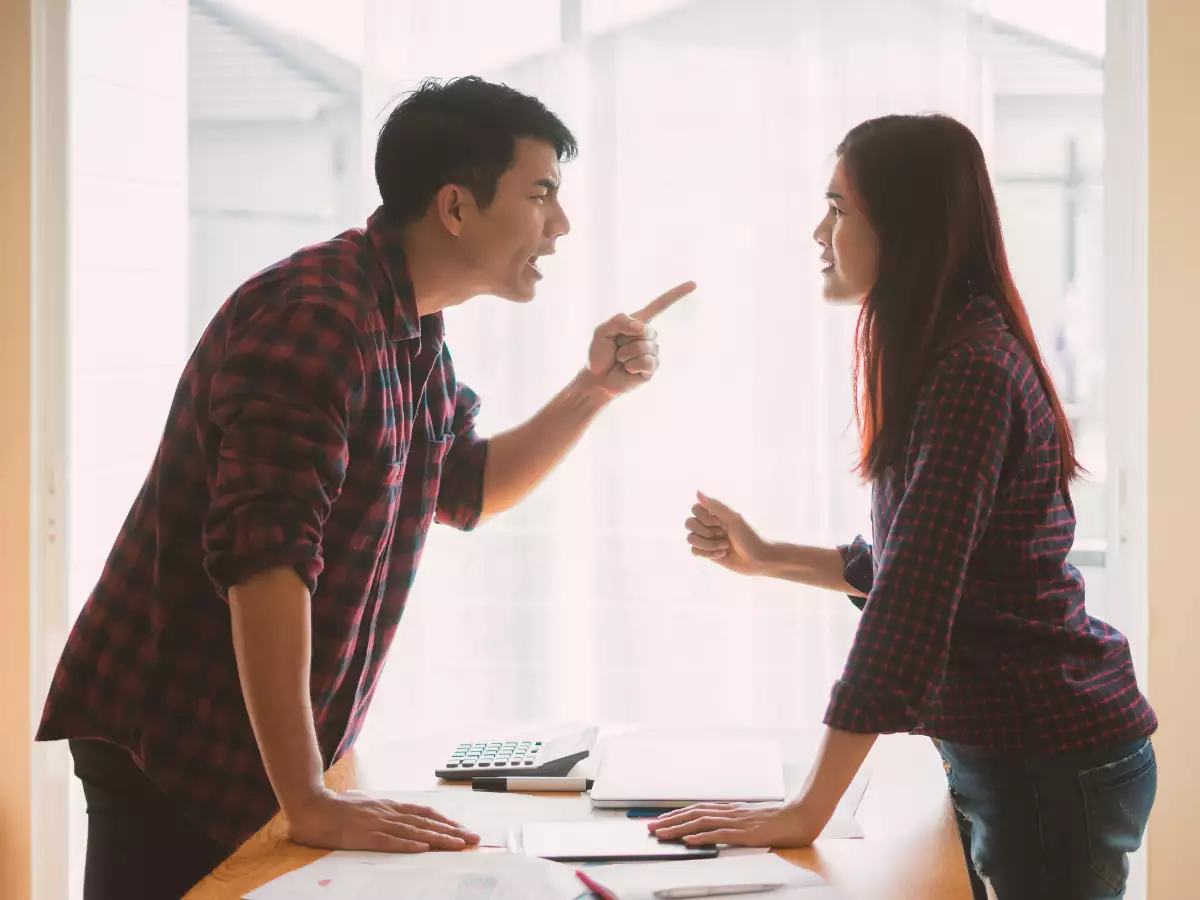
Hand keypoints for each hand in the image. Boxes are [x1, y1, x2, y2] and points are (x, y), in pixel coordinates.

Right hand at [285, 789, 480, 852]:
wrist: (311, 806)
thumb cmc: (335, 808)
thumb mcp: (364, 804)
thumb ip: (381, 810)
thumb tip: (395, 815)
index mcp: (388, 805)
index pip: (423, 813)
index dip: (444, 821)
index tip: (462, 829)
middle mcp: (387, 812)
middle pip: (425, 822)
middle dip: (451, 831)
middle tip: (473, 839)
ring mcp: (377, 823)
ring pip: (414, 832)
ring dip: (438, 839)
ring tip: (458, 845)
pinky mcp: (364, 836)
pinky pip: (389, 842)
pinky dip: (408, 845)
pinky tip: (423, 849)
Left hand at [586, 281, 695, 397]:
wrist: (597, 378)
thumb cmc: (599, 353)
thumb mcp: (602, 330)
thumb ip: (619, 321)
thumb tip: (642, 328)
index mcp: (639, 322)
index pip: (660, 305)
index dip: (676, 294)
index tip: (694, 284)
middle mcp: (649, 336)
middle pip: (646, 331)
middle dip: (625, 340)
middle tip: (616, 349)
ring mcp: (652, 352)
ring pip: (644, 348)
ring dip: (625, 354)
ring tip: (620, 360)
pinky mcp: (652, 368)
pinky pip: (645, 362)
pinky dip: (631, 366)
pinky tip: (627, 369)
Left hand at [648, 802, 824, 848]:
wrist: (802, 816)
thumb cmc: (781, 821)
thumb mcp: (754, 820)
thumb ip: (737, 823)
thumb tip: (721, 828)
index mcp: (732, 810)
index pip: (698, 809)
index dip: (678, 814)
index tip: (661, 819)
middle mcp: (730, 812)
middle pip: (694, 813)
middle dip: (670, 820)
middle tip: (650, 827)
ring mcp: (737, 822)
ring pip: (701, 822)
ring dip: (678, 828)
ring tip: (662, 834)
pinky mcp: (745, 833)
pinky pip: (720, 834)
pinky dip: (702, 836)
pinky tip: (689, 840)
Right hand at [687, 491, 770, 575]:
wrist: (757, 559)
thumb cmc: (748, 537)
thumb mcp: (733, 518)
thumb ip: (715, 505)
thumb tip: (697, 491)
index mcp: (714, 514)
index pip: (695, 509)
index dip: (705, 518)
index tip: (721, 523)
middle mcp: (708, 525)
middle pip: (689, 524)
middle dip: (707, 533)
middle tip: (724, 535)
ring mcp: (706, 539)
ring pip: (691, 539)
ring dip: (709, 545)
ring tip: (724, 547)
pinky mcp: (706, 553)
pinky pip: (694, 551)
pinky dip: (709, 554)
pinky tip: (722, 554)